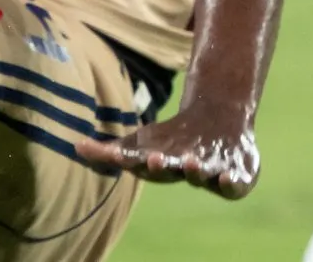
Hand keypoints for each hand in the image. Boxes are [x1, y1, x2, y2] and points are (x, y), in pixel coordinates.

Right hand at [71, 104, 260, 198]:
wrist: (219, 126)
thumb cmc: (173, 141)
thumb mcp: (141, 142)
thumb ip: (109, 151)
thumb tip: (76, 148)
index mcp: (160, 168)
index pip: (145, 167)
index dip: (137, 163)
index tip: (126, 155)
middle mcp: (182, 174)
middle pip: (171, 172)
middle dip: (163, 167)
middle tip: (155, 158)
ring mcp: (211, 176)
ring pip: (201, 177)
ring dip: (194, 172)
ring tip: (190, 162)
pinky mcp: (236, 178)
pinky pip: (234, 185)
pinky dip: (230, 184)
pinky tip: (226, 177)